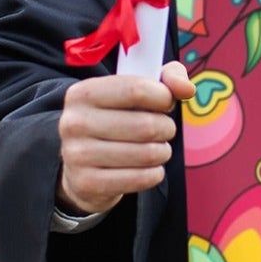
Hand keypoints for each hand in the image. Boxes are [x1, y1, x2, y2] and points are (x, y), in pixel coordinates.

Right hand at [56, 60, 195, 215]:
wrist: (81, 165)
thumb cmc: (116, 119)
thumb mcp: (136, 90)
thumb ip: (167, 78)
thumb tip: (187, 89)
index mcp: (83, 93)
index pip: (137, 89)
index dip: (164, 97)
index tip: (166, 103)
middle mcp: (74, 122)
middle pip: (146, 125)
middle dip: (166, 128)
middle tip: (163, 130)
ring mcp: (77, 155)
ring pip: (147, 154)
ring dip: (163, 152)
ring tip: (156, 149)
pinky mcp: (87, 183)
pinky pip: (141, 178)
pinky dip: (154, 174)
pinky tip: (148, 168)